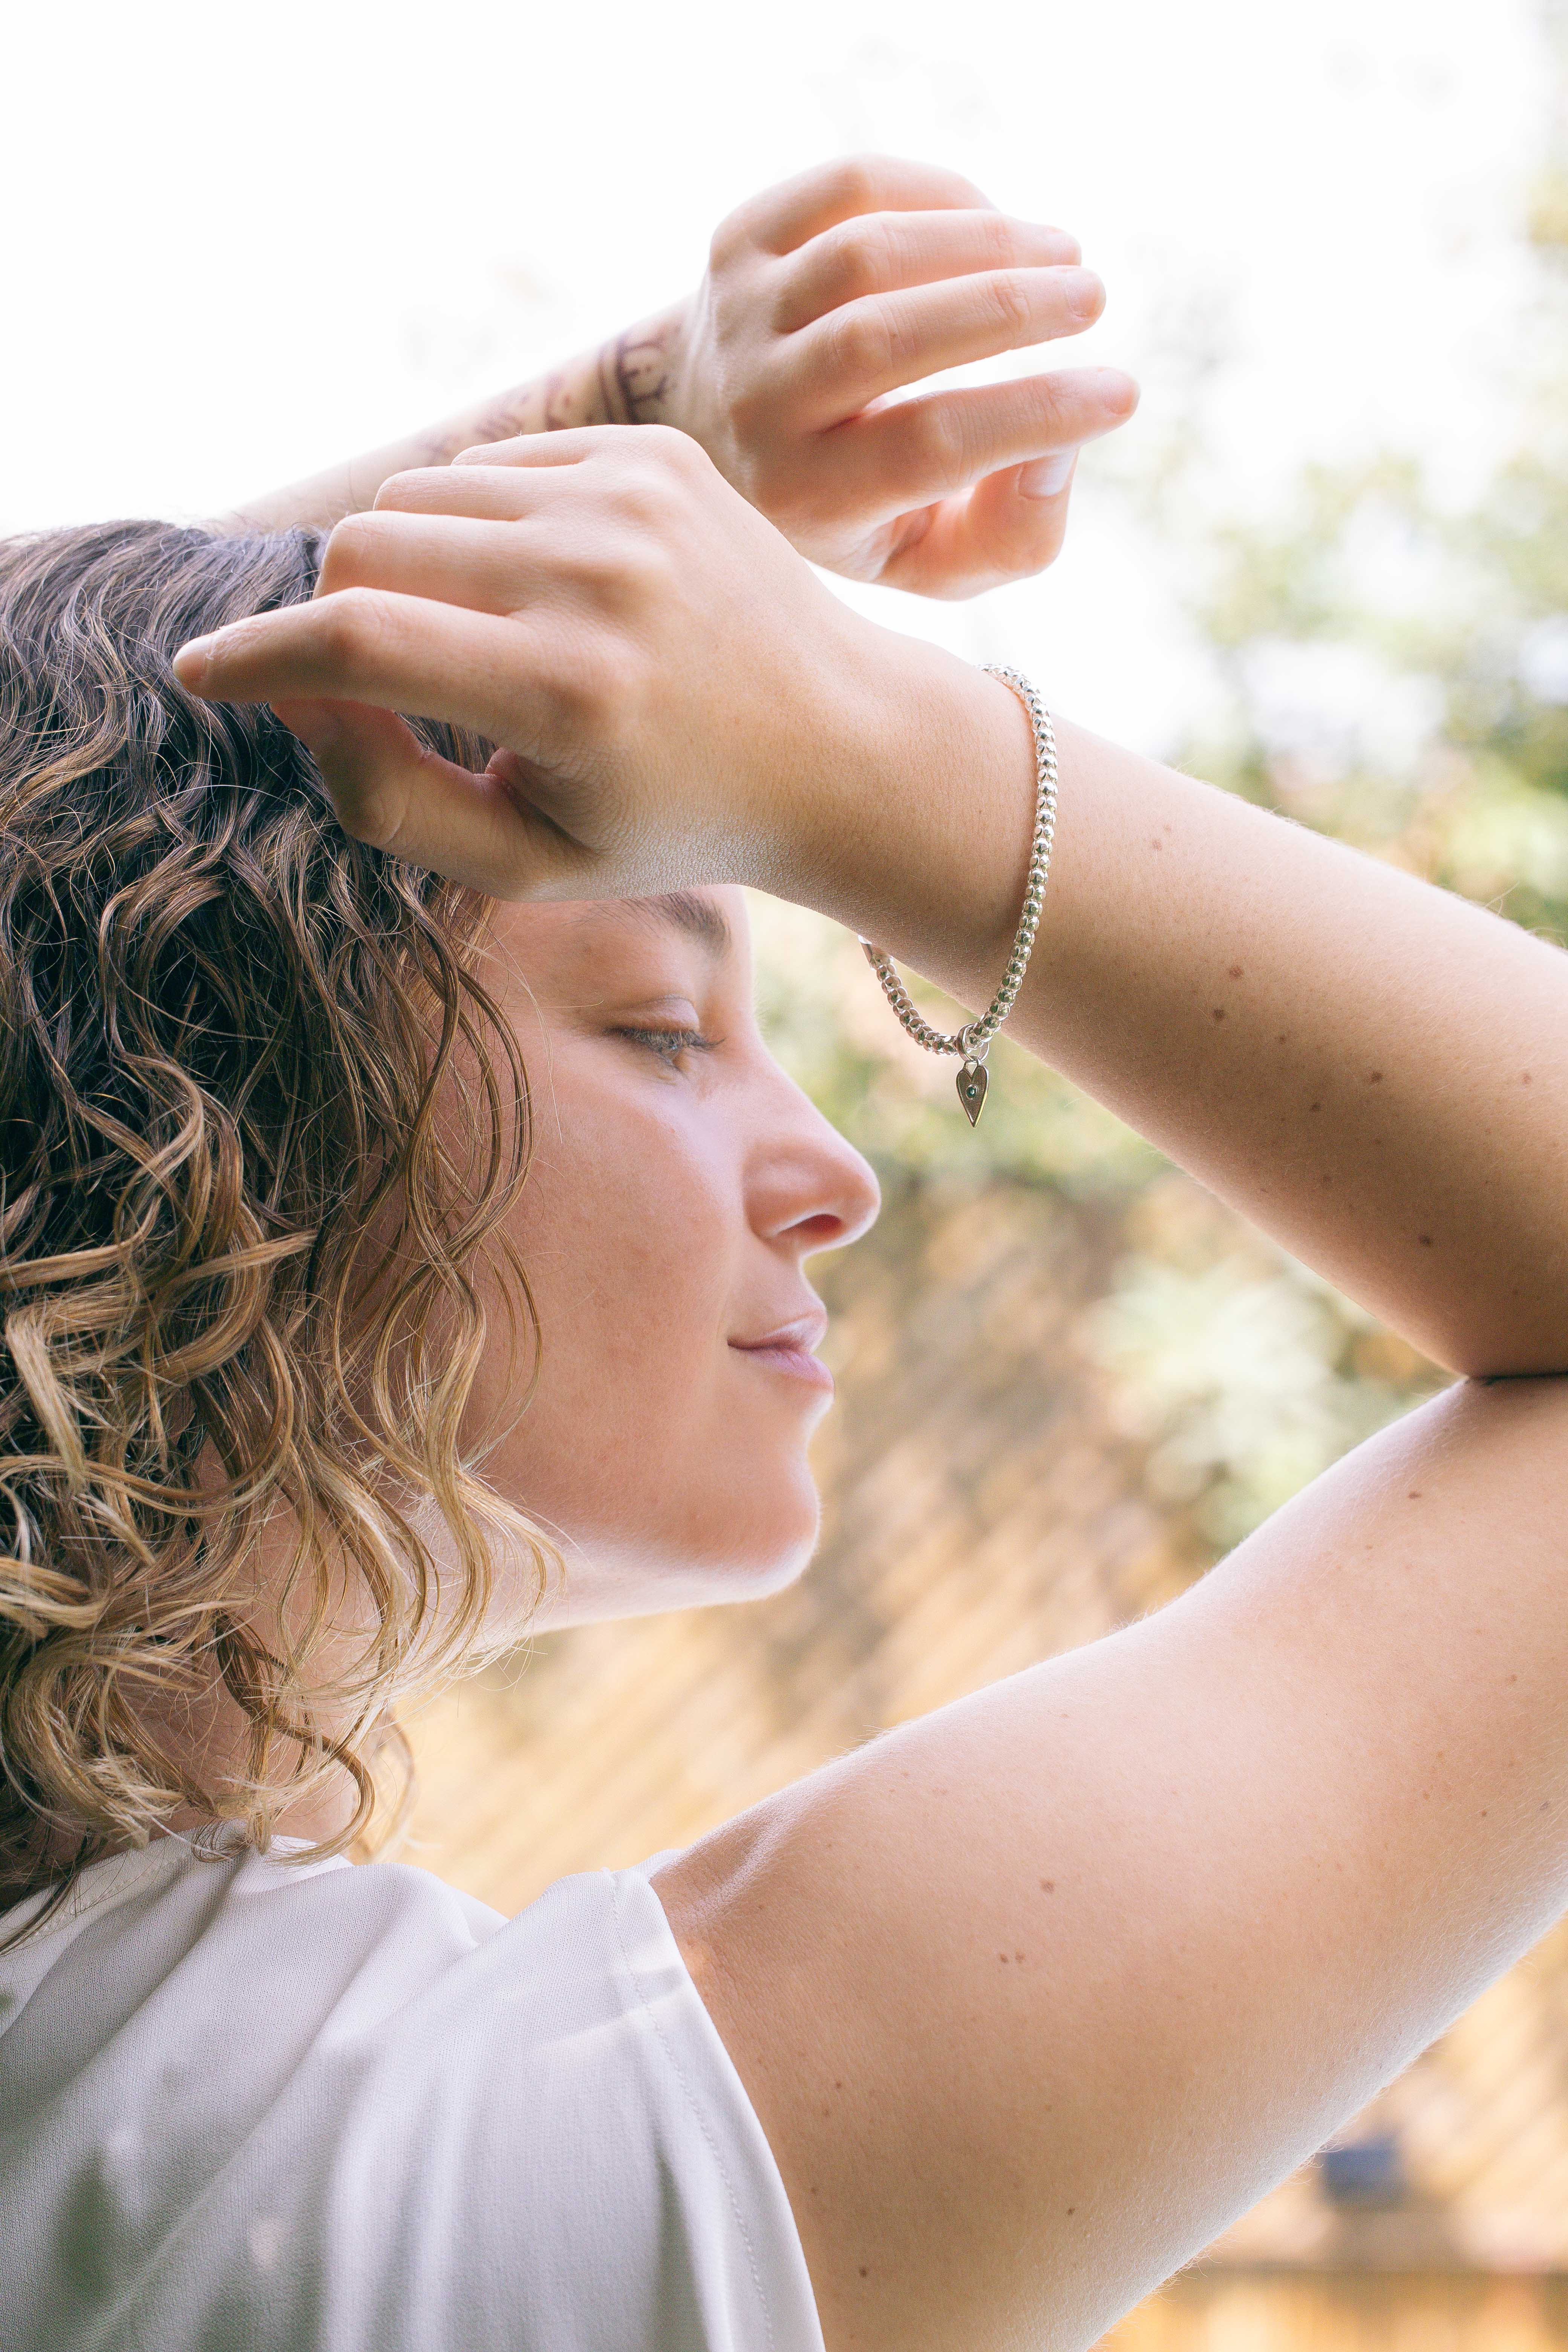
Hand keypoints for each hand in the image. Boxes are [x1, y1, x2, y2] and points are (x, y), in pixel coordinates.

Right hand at [174, 428, 975, 912]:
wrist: (838, 744)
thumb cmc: (670, 820)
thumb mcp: (527, 862)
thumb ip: (387, 796)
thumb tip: (294, 692)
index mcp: (571, 693)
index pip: (355, 639)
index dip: (254, 655)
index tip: (204, 673)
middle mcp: (601, 576)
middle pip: (367, 546)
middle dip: (340, 614)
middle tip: (392, 684)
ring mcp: (634, 497)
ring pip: (422, 496)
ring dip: (412, 567)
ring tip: (482, 643)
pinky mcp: (655, 450)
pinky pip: (495, 461)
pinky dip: (482, 525)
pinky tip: (540, 590)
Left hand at [658, 155, 1137, 597]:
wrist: (708, 425)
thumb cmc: (853, 498)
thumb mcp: (923, 557)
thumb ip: (1008, 536)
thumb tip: (1062, 451)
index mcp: (808, 497)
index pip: (927, 447)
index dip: (1032, 416)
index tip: (1121, 394)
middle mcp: (758, 407)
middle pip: (885, 340)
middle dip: (1007, 310)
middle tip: (1094, 297)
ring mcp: (740, 316)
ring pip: (866, 254)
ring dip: (982, 241)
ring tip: (1062, 252)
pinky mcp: (739, 239)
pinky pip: (846, 189)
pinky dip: (935, 192)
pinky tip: (991, 221)